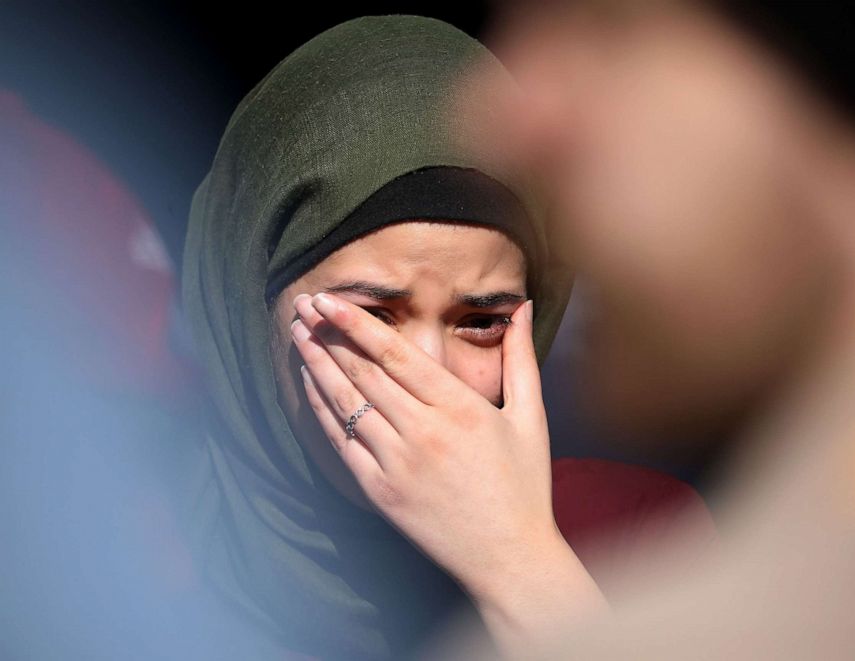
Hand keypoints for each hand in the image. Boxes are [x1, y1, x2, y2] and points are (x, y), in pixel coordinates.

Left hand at [290, 293, 604, 650]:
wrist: (509, 559)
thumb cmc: (524, 485)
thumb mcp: (531, 416)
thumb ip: (520, 356)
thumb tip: (522, 304)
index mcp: (460, 408)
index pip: (395, 354)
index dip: (356, 323)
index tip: (328, 298)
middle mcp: (423, 432)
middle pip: (363, 372)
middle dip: (327, 333)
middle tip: (301, 304)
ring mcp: (397, 464)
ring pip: (346, 403)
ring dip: (317, 365)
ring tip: (296, 334)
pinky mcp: (380, 492)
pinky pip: (341, 442)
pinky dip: (322, 410)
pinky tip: (311, 385)